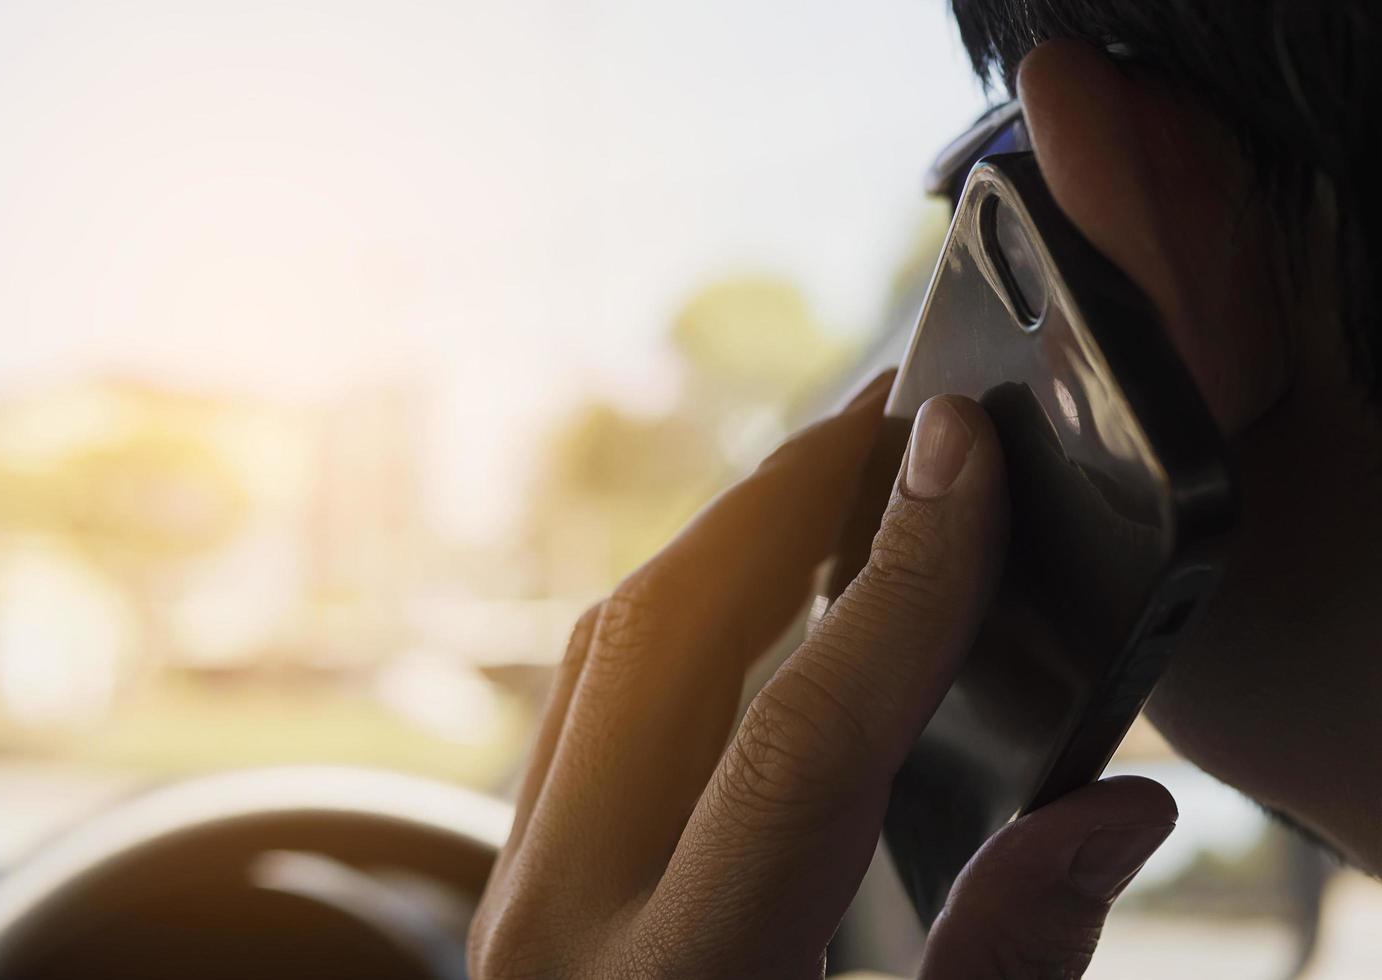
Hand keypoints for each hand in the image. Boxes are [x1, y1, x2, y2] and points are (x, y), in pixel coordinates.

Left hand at [470, 374, 1176, 978]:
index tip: (965, 446)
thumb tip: (1112, 807)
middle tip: (904, 416)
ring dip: (730, 536)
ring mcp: (517, 892)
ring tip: (841, 473)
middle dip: (793, 498)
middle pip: (668, 637)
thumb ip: (1008, 965)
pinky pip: (586, 695)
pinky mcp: (515, 876)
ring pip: (608, 647)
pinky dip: (679, 608)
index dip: (902, 574)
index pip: (803, 733)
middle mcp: (566, 924)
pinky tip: (754, 582)